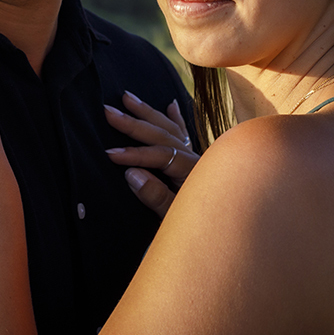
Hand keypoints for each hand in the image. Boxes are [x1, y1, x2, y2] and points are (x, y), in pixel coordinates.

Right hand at [104, 92, 198, 218]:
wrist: (224, 236)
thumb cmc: (200, 228)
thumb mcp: (175, 219)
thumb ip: (156, 197)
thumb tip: (131, 173)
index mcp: (194, 173)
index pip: (161, 156)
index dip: (135, 154)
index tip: (110, 154)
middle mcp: (197, 160)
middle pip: (163, 135)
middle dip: (134, 123)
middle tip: (108, 111)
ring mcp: (198, 158)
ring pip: (171, 129)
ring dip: (148, 113)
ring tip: (127, 97)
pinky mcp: (197, 161)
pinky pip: (185, 135)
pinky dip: (176, 120)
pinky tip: (170, 105)